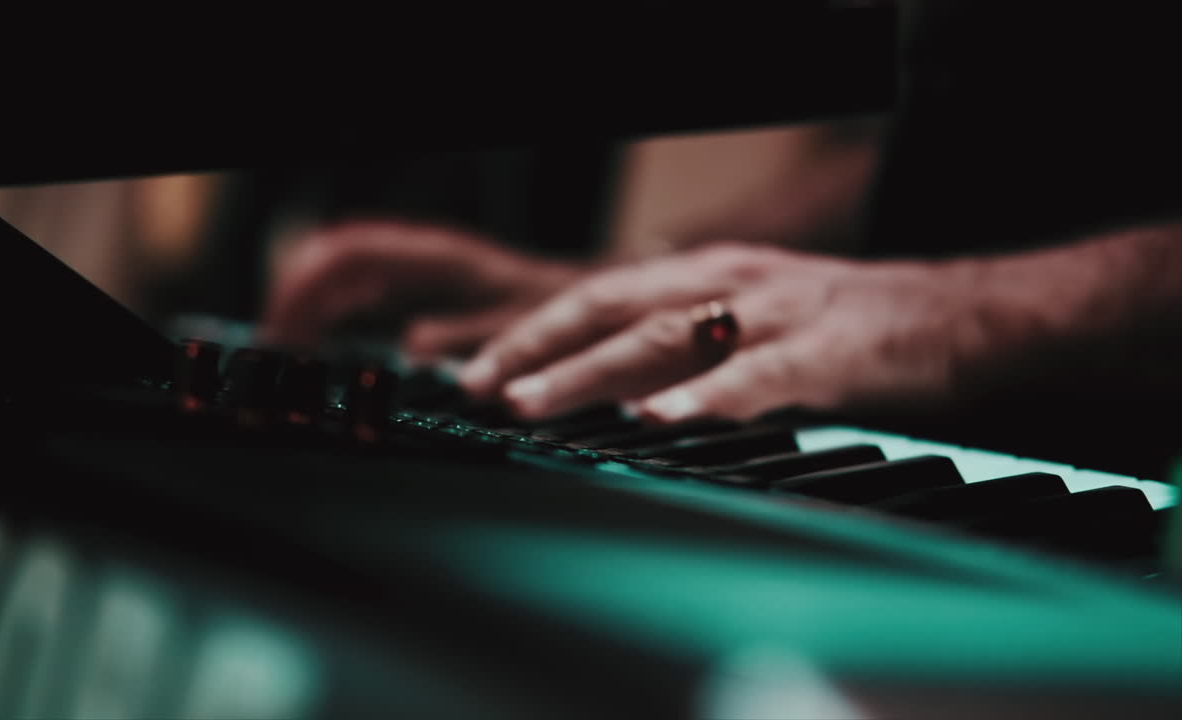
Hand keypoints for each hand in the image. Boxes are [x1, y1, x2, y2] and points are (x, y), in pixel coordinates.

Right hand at [260, 219, 584, 356]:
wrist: (589, 303)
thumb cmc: (560, 314)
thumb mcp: (517, 329)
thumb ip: (467, 335)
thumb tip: (410, 345)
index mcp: (437, 259)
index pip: (350, 255)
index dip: (308, 286)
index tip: (285, 332)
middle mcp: (421, 256)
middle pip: (333, 256)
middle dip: (295, 295)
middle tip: (273, 348)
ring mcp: (418, 267)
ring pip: (342, 267)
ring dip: (308, 301)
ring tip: (285, 347)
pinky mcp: (421, 284)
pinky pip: (360, 283)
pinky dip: (332, 305)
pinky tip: (322, 335)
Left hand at [458, 242, 987, 421]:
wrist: (964, 314)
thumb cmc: (850, 327)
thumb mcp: (754, 324)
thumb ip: (690, 349)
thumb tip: (616, 386)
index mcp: (708, 276)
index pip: (598, 297)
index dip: (533, 330)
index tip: (475, 368)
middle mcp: (729, 283)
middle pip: (611, 307)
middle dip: (535, 346)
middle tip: (474, 387)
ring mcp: (776, 312)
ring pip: (666, 337)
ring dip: (591, 372)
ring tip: (533, 404)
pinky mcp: (827, 351)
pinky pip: (756, 377)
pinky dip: (702, 398)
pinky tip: (658, 420)